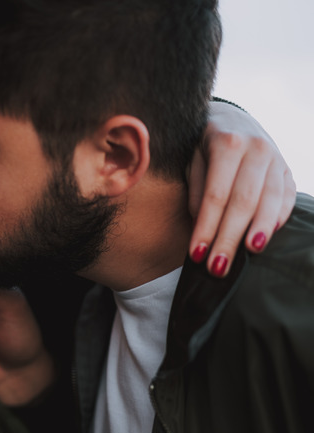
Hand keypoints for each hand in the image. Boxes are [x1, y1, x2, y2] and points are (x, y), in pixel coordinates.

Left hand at [188, 100, 295, 276]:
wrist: (232, 118)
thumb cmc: (203, 147)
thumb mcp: (192, 161)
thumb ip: (196, 190)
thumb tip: (200, 225)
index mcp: (227, 143)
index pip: (215, 195)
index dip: (206, 227)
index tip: (195, 254)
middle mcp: (256, 148)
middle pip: (243, 202)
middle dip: (229, 237)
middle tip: (217, 266)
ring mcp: (276, 158)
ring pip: (270, 200)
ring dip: (258, 230)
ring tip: (248, 254)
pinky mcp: (288, 169)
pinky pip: (287, 196)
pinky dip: (279, 217)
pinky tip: (267, 236)